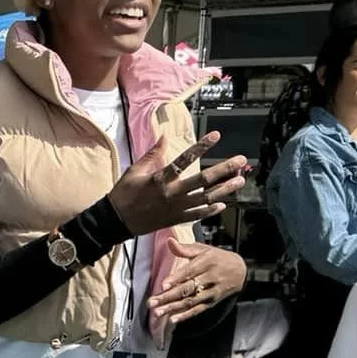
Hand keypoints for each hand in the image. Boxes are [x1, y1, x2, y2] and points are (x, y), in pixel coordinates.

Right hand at [106, 132, 249, 236]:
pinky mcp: (175, 220)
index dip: (201, 146)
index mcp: (160, 179)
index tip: (216, 136)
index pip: (185, 159)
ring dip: (224, 189)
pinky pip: (197, 215)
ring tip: (240, 181)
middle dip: (224, 169)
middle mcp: (172, 194)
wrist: (116, 221)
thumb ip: (152, 154)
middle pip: (203, 180)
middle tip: (240, 161)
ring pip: (205, 198)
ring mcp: (175, 208)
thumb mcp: (134, 170)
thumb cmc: (123, 194)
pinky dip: (210, 210)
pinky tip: (222, 204)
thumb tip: (163, 136)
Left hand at [148, 242, 245, 326]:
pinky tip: (173, 319)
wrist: (241, 271)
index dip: (176, 279)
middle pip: (187, 288)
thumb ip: (185, 248)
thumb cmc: (217, 258)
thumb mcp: (204, 249)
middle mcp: (210, 278)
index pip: (189, 271)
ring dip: (173, 308)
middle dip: (168, 297)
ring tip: (158, 312)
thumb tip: (170, 242)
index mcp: (207, 262)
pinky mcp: (212, 302)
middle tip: (152, 302)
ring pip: (191, 301)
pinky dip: (185, 315)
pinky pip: (198, 310)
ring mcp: (211, 292)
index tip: (163, 285)